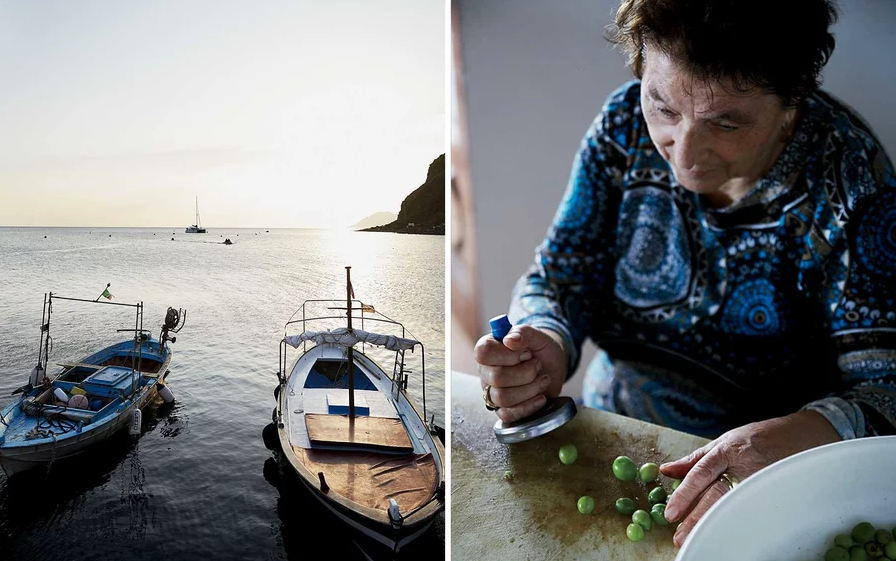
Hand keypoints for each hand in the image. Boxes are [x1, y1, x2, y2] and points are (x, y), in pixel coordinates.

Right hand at [473, 325, 566, 423]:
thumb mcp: (538, 336)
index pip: (483, 352)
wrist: (552, 367)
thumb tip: (509, 339)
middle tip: (538, 365)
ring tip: (543, 380)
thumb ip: (524, 333)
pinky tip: (541, 397)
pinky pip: (507, 415)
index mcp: (488, 349)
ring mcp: (492, 392)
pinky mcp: (502, 409)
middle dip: (526, 372)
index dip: (507, 355)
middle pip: (496, 378)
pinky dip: (528, 406)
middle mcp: (486, 371)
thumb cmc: (540, 350)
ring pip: (502, 398)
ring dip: (530, 389)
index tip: (527, 353)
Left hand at [660, 410, 840, 547]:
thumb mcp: (725, 441)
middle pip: (717, 494)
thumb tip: (666, 470)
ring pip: (736, 505)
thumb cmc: (760, 438)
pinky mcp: (778, 491)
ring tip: (701, 539)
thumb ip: (695, 458)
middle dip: (697, 518)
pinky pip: (756, 509)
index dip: (685, 494)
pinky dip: (741, 523)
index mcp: (728, 450)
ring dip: (717, 524)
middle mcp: (744, 464)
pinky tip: (730, 534)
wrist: (805, 433)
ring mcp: (763, 479)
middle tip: (680, 536)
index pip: (701, 473)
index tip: (670, 514)